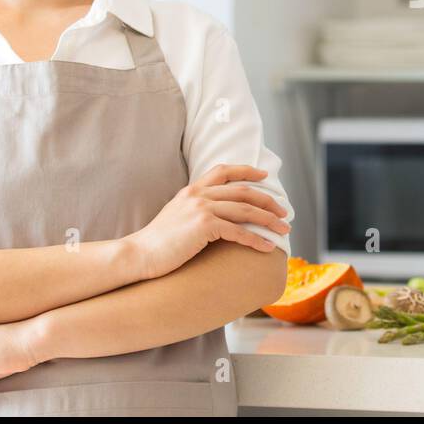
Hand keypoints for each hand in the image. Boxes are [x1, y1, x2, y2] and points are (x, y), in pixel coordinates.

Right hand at [131, 163, 290, 278]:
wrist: (139, 254)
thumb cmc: (157, 241)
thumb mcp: (176, 215)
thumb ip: (194, 207)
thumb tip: (214, 214)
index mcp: (192, 189)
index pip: (224, 170)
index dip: (247, 171)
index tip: (265, 177)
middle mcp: (199, 194)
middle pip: (244, 191)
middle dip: (268, 202)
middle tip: (284, 213)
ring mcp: (201, 208)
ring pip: (246, 210)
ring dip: (269, 221)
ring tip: (283, 230)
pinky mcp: (204, 227)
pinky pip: (239, 232)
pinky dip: (257, 240)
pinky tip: (268, 247)